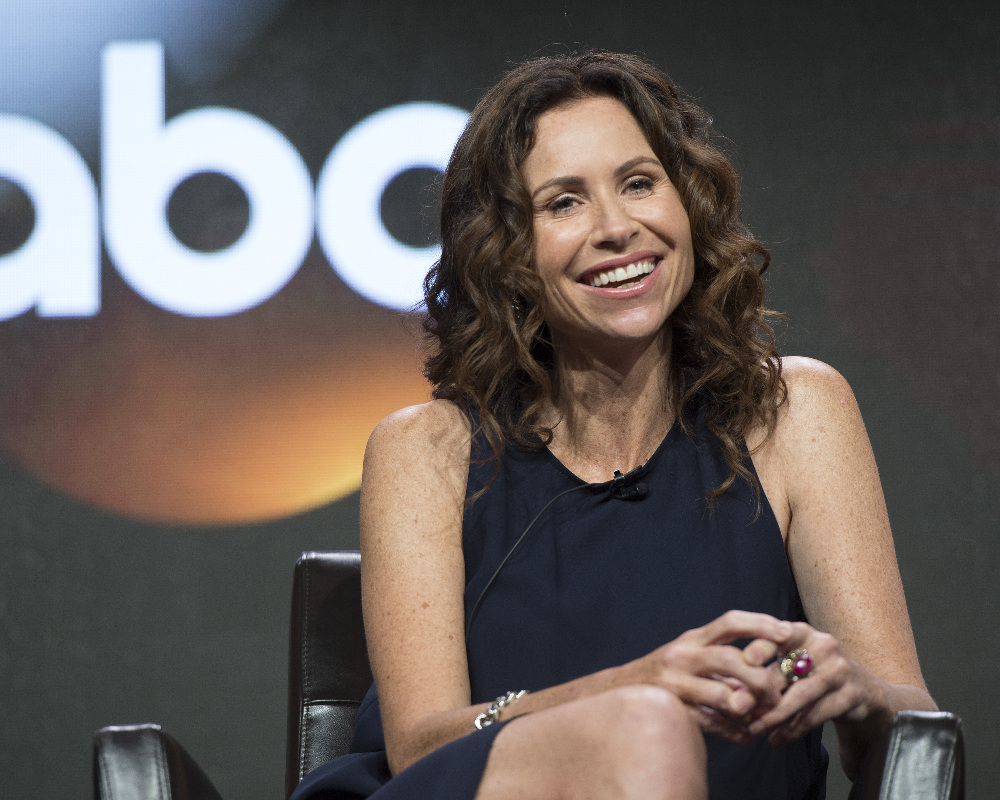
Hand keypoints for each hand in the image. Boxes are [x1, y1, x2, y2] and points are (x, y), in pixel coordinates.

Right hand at [624, 610, 793, 743]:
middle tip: (777, 691)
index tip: (787, 632)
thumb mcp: (691, 657)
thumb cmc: (666, 674)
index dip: (760, 624)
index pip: (730, 622)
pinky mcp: (671, 708)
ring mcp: (675, 682)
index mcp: (692, 638)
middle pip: (729, 658)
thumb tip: (766, 677)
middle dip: (759, 676)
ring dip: (747, 707)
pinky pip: (709, 723)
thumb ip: (723, 663)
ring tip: (760, 716)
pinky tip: (746, 737)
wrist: (617, 691)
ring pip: (720, 693)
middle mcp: (683, 655)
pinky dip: (732, 732)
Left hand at [747, 622, 889, 746]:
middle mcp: (823, 645)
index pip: (779, 633)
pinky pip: (816, 714)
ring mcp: (839, 670)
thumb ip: (767, 670)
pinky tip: (777, 738)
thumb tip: (735, 692)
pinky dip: (793, 728)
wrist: (865, 693)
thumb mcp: (792, 663)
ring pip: (801, 694)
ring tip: (756, 728)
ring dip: (775, 715)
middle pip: (787, 668)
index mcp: (803, 632)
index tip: (745, 658)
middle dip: (760, 691)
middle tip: (739, 708)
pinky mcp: (851, 694)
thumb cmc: (815, 675)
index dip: (762, 645)